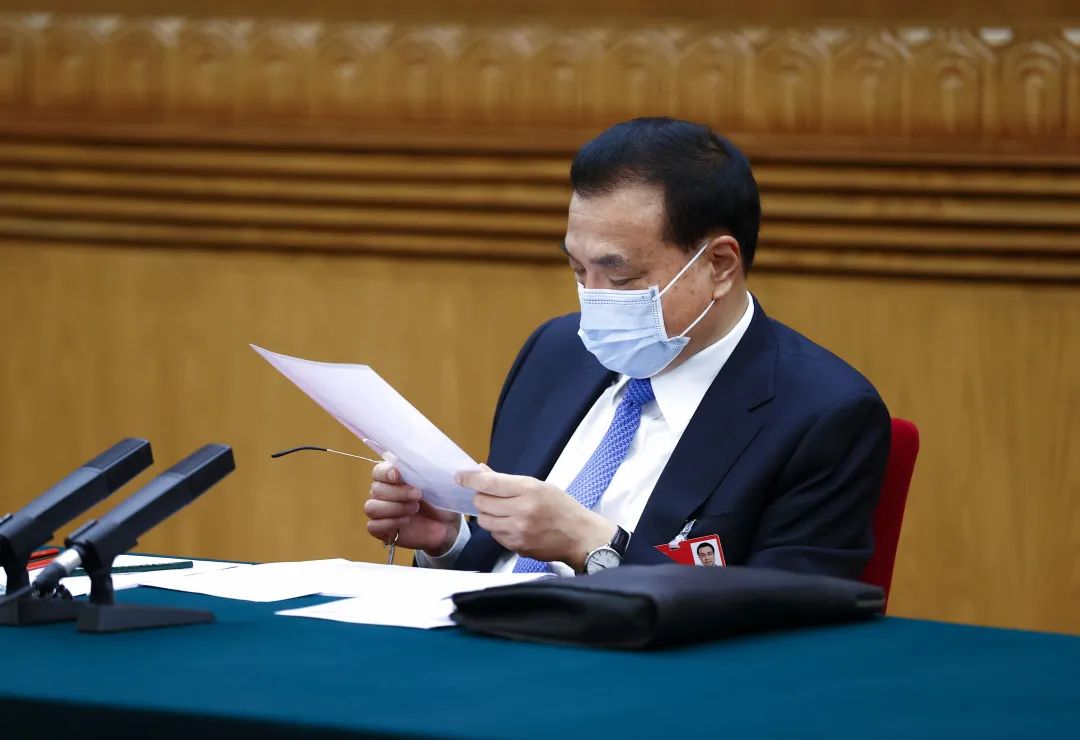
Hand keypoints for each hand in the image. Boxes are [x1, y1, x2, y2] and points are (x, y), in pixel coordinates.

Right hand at [365, 462, 460, 555]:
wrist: (445, 525)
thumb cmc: (438, 500)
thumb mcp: (435, 484)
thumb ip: (424, 472)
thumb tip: (422, 465)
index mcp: (391, 478)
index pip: (378, 471)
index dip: (385, 472)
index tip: (397, 475)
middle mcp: (381, 493)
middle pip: (376, 490)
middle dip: (398, 492)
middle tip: (418, 495)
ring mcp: (379, 512)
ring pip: (372, 508)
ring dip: (395, 508)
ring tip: (414, 509)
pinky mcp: (380, 530)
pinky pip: (373, 526)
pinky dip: (391, 523)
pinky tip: (406, 521)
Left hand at [455, 466, 614, 570]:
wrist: (580, 536)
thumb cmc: (561, 507)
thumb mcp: (539, 486)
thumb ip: (508, 481)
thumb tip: (481, 471)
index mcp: (529, 490)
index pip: (489, 483)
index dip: (470, 479)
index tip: (460, 477)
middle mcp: (521, 510)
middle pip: (482, 502)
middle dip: (482, 497)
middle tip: (491, 496)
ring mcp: (518, 531)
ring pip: (484, 520)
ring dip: (488, 514)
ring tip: (502, 511)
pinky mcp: (516, 546)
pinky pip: (494, 535)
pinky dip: (497, 528)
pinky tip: (511, 525)